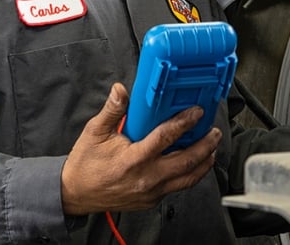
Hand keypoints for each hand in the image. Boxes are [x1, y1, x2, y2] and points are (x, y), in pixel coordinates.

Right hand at [60, 82, 221, 214]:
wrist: (75, 194)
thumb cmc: (85, 165)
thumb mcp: (94, 132)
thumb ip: (112, 110)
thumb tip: (121, 90)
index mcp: (132, 159)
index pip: (166, 138)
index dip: (185, 122)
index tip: (197, 112)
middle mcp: (145, 178)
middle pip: (186, 161)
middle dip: (205, 145)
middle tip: (214, 132)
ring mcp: (151, 192)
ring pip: (188, 178)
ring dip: (204, 162)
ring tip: (212, 148)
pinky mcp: (152, 200)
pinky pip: (178, 187)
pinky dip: (191, 174)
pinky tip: (196, 164)